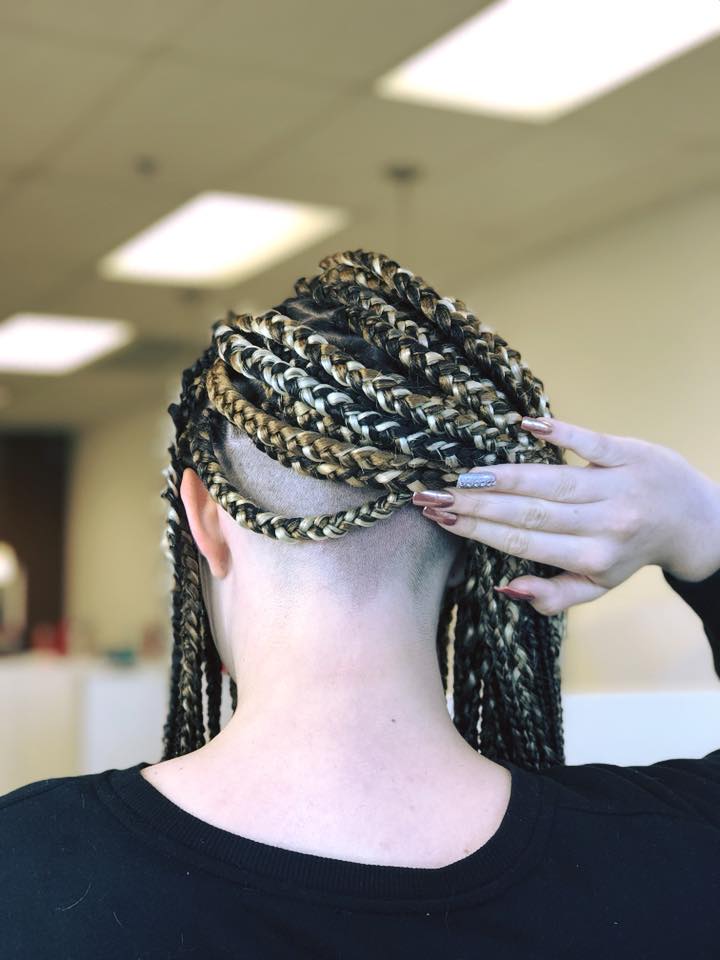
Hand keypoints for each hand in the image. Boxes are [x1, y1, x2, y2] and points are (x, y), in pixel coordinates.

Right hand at [413, 417, 719, 615]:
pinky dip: (559, 432)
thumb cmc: (629, 552)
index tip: (442, 518)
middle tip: (433, 495)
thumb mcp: (596, 585)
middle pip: (529, 513)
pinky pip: (590, 442)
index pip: (524, 542)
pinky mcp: (631, 453)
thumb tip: (504, 586)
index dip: (480, 530)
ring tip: (463, 474)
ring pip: (551, 481)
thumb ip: (552, 595)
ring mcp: (618, 486)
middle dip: (476, 504)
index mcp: (593, 557)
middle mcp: (605, 524)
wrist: (690, 521)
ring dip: (503, 476)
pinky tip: (524, 427)